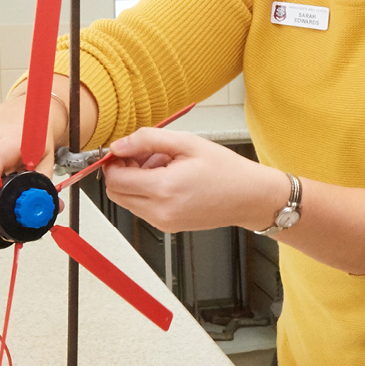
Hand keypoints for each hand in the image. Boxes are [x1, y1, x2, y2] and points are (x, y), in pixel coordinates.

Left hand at [101, 128, 290, 233]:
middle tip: (143, 155)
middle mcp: (160, 211)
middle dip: (123, 172)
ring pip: (127, 201)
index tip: (126, 149)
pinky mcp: (168, 226)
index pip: (115, 179)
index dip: (114, 161)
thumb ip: (147, 140)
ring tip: (163, 167)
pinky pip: (142, 209)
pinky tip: (169, 180)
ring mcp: (163, 222)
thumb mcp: (187, 143)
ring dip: (135, 183)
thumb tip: (119, 145)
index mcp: (165, 188)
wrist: (250, 197)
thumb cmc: (226, 170)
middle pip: (116, 193)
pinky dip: (147, 193)